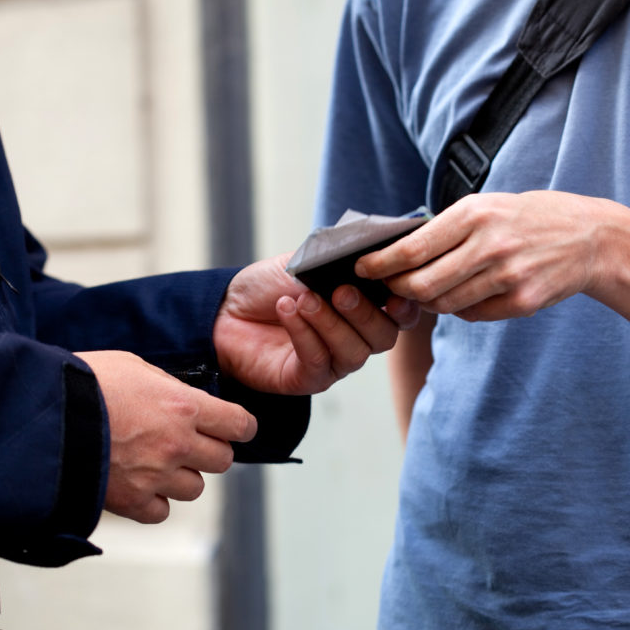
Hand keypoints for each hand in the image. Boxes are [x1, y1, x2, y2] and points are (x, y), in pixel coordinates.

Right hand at [75, 350, 256, 523]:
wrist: (40, 416)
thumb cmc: (83, 383)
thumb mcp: (134, 366)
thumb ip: (168, 386)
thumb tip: (184, 398)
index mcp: (184, 407)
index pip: (240, 425)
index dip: (240, 426)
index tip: (235, 428)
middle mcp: (178, 444)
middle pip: (223, 460)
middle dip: (210, 451)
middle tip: (188, 443)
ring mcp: (156, 476)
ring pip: (195, 488)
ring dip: (182, 477)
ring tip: (156, 462)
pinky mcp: (131, 502)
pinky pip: (162, 512)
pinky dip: (154, 501)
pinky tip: (138, 484)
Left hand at [213, 253, 418, 394]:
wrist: (224, 310)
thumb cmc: (268, 287)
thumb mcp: (308, 262)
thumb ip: (340, 259)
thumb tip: (368, 249)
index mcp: (363, 310)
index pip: (400, 314)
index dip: (404, 305)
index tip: (393, 288)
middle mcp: (355, 339)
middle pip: (383, 337)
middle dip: (364, 313)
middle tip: (340, 291)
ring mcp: (333, 362)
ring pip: (354, 352)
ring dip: (330, 323)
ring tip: (305, 300)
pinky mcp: (307, 379)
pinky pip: (318, 360)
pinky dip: (305, 333)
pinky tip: (288, 310)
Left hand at [356, 191, 613, 320]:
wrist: (590, 237)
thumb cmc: (528, 218)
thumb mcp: (486, 206)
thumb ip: (445, 228)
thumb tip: (397, 252)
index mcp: (474, 214)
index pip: (411, 249)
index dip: (380, 264)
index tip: (362, 268)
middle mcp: (488, 245)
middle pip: (421, 284)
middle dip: (398, 289)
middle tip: (391, 287)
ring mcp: (507, 276)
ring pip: (444, 304)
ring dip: (428, 301)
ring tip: (427, 290)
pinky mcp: (522, 302)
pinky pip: (472, 314)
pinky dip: (460, 308)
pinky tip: (465, 294)